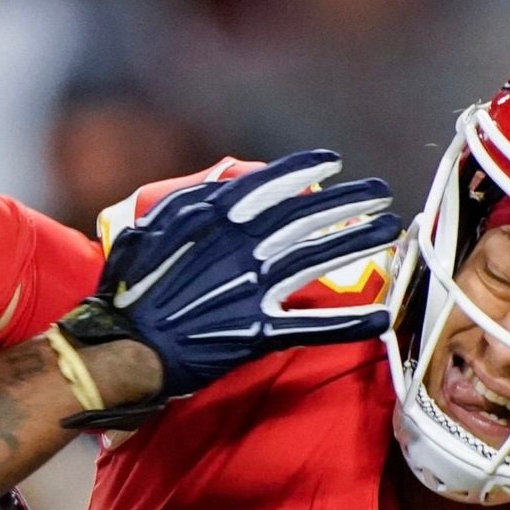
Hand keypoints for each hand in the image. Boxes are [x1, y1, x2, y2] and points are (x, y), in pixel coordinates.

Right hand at [55, 150, 400, 427]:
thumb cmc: (125, 289)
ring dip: (359, 242)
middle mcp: (240, 246)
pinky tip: (377, 319)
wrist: (118, 347)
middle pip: (307, 215)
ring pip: (318, 258)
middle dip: (349, 201)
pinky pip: (310, 326)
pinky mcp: (255, 331)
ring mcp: (251, 288)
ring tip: (391, 231)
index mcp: (212, 217)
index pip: (272, 184)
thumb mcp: (148, 227)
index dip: (307, 170)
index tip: (332, 162)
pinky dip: (345, 324)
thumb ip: (189, 203)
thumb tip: (222, 186)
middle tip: (380, 194)